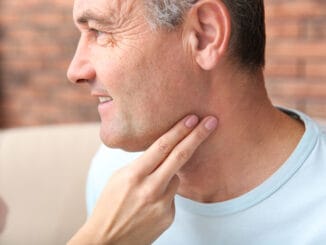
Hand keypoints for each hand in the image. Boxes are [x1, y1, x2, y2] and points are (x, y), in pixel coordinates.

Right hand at [68, 115, 217, 244]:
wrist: (107, 239)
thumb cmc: (109, 205)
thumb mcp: (119, 178)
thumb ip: (142, 165)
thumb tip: (163, 154)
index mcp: (134, 174)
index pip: (162, 146)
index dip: (179, 130)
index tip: (192, 118)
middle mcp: (151, 188)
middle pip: (180, 157)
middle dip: (197, 136)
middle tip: (211, 122)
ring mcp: (161, 204)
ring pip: (176, 178)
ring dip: (168, 176)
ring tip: (146, 190)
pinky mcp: (169, 216)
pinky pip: (172, 196)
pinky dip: (164, 195)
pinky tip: (148, 205)